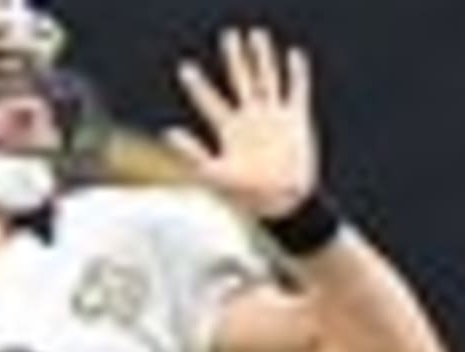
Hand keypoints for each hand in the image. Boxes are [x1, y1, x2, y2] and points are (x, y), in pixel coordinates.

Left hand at [164, 28, 318, 218]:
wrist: (283, 202)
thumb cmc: (247, 195)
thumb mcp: (214, 174)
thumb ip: (191, 153)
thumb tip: (167, 131)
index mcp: (230, 131)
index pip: (210, 102)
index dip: (197, 87)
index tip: (185, 69)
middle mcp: (250, 120)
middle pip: (240, 81)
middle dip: (235, 58)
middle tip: (229, 36)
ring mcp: (273, 118)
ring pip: (267, 80)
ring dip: (263, 58)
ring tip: (256, 35)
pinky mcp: (296, 121)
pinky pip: (297, 91)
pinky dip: (296, 74)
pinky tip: (293, 56)